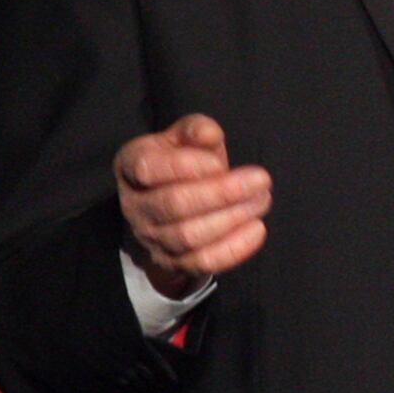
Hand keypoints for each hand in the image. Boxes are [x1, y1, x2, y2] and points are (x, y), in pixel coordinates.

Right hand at [115, 114, 270, 293]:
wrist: (171, 200)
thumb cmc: (181, 159)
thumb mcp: (184, 137)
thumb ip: (196, 130)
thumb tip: (209, 134)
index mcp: (131, 165)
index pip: (149, 168)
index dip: (187, 166)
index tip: (221, 162)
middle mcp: (134, 205)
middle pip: (175, 204)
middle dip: (223, 193)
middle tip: (262, 180)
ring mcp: (151, 238)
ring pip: (189, 236)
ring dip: (232, 218)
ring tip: (262, 200)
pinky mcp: (172, 262)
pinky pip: (202, 262)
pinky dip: (233, 248)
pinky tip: (257, 228)